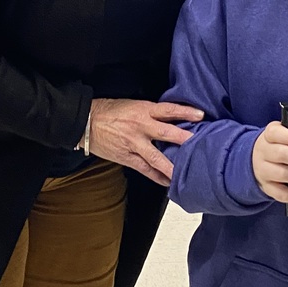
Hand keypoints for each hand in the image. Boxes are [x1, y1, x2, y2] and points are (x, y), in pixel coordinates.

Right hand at [88, 98, 203, 185]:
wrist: (86, 122)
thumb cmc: (109, 111)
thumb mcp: (133, 105)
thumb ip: (151, 112)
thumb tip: (171, 119)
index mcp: (143, 110)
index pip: (168, 110)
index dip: (185, 111)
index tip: (201, 115)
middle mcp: (141, 127)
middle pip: (166, 133)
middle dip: (184, 138)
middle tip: (199, 143)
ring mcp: (134, 144)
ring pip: (157, 157)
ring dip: (172, 165)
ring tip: (187, 172)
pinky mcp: (127, 158)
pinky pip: (145, 169)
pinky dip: (157, 176)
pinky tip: (168, 182)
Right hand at [252, 122, 287, 202]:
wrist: (258, 160)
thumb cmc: (278, 145)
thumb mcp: (283, 134)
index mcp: (269, 136)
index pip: (275, 133)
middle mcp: (264, 153)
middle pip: (281, 155)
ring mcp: (264, 171)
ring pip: (282, 175)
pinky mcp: (268, 188)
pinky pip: (282, 194)